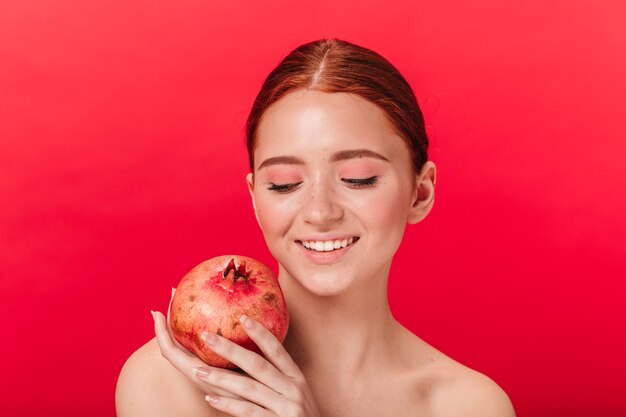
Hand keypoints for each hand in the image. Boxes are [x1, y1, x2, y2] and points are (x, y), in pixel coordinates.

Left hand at [153, 289, 321, 416]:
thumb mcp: (296, 394)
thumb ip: (279, 379)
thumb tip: (249, 360)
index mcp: (296, 378)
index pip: (277, 351)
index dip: (261, 334)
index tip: (243, 318)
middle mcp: (293, 389)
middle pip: (258, 365)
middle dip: (230, 349)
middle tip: (207, 336)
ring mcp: (286, 408)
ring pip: (249, 388)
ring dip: (222, 378)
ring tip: (199, 370)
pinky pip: (249, 412)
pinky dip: (228, 405)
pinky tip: (211, 398)